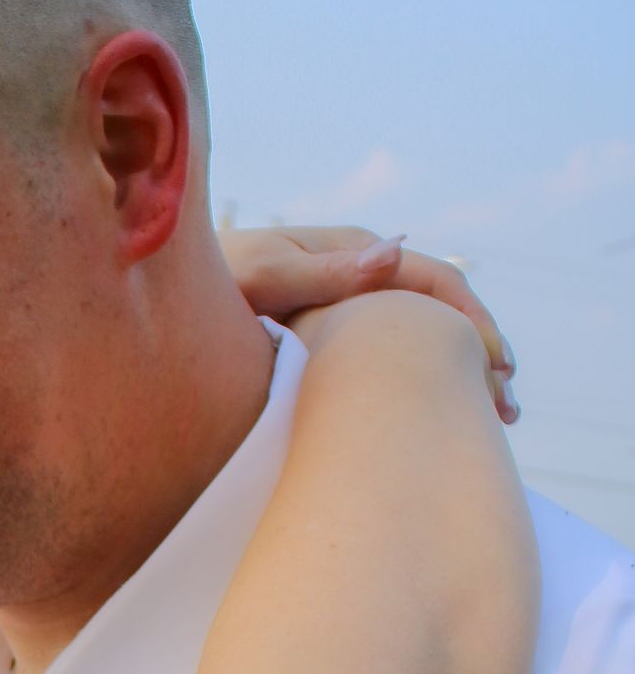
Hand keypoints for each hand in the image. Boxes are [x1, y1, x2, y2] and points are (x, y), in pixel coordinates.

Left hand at [222, 224, 517, 424]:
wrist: (164, 299)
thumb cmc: (206, 286)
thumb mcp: (260, 276)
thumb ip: (322, 271)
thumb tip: (395, 252)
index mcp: (349, 251)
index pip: (433, 281)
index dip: (472, 324)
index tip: (498, 369)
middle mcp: (354, 272)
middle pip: (436, 310)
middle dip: (477, 354)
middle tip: (508, 409)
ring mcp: (342, 302)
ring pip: (415, 335)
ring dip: (454, 373)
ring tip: (487, 421)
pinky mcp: (325, 332)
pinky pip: (385, 352)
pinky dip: (417, 380)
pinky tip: (428, 417)